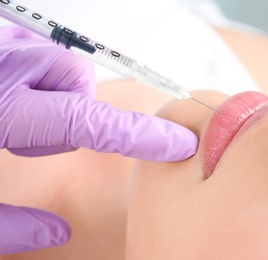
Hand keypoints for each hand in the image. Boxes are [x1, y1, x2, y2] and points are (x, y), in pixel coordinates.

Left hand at [0, 25, 197, 253]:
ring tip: (9, 104)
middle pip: (74, 75)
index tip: (179, 141)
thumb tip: (55, 234)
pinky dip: (27, 65)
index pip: (90, 124)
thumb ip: (5, 226)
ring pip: (54, 56)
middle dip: (71, 104)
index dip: (140, 136)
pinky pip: (30, 42)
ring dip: (48, 85)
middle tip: (30, 130)